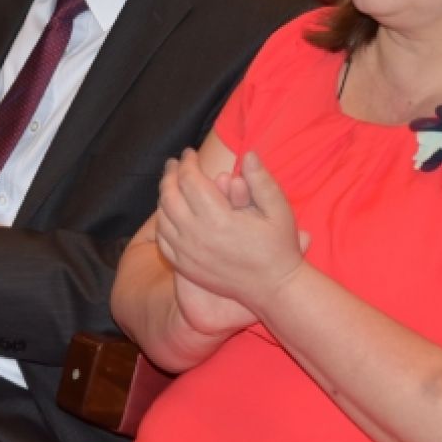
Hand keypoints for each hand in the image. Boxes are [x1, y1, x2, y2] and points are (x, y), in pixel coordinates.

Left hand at [155, 150, 309, 317]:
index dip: (187, 162)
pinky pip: (163, 239)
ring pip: (162, 217)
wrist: (273, 289)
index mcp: (219, 219)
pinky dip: (162, 221)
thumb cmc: (279, 248)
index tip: (190, 152)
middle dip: (170, 174)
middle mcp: (197, 236)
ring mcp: (188, 254)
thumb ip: (261, 180)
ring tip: (171, 183)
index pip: (190, 180)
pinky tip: (168, 212)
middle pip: (169, 195)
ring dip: (163, 196)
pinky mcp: (185, 267)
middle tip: (175, 163)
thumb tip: (248, 154)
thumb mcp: (279, 210)